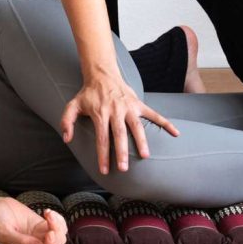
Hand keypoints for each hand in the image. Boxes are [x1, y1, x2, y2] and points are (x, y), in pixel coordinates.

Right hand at [0, 197, 66, 243]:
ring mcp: (40, 236)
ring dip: (58, 225)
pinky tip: (48, 212)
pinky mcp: (43, 225)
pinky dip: (59, 219)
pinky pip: (59, 226)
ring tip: (48, 213)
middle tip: (49, 219)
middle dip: (56, 234)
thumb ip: (21, 241)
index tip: (49, 233)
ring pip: (60, 237)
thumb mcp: (4, 232)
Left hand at [60, 72, 179, 173]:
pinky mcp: (138, 104)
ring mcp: (129, 107)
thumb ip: (67, 121)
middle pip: (119, 134)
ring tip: (145, 156)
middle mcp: (115, 111)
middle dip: (122, 152)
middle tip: (124, 168)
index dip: (102, 155)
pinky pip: (154, 114)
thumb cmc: (88, 94)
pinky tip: (176, 134)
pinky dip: (165, 123)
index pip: (101, 138)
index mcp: (100, 113)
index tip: (104, 170)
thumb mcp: (72, 105)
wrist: (102, 74)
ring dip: (142, 141)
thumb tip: (67, 139)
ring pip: (137, 126)